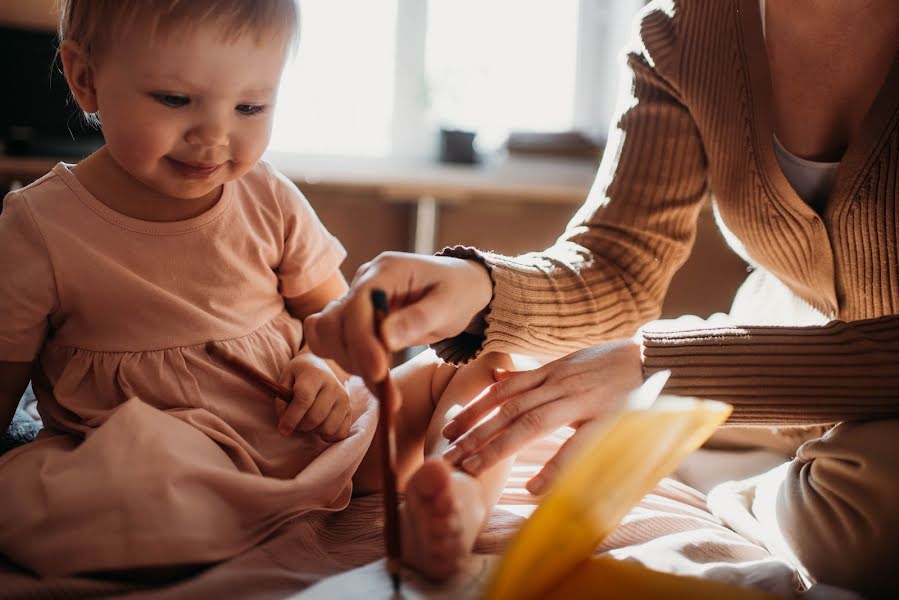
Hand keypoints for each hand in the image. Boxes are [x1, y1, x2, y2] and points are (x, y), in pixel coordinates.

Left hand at [276, 353, 350, 442]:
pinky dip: (328, 436)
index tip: (282, 429)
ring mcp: (344, 398)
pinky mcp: (350, 410)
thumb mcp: (285, 379)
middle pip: (315, 417)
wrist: (320, 368)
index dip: (292, 417)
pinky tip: (320, 427)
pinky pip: (340, 434)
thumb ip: (282, 400)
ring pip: (328, 428)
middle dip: (300, 426)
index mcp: (315, 374)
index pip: (304, 398)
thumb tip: (285, 422)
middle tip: (294, 423)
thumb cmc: (298, 376)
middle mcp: (333, 385)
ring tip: (308, 422)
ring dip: (314, 431)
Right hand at [304, 252, 492, 382]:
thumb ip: (419, 319)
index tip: (377, 372)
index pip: (358, 302)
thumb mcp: (448, 306)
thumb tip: (386, 338)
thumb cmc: (457, 293)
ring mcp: (354, 297)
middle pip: (336, 320)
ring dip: (348, 361)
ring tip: (381, 380)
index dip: (362, 340)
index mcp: (387, 270)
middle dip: (356, 357)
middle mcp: (364, 280)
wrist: (458, 288)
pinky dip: (342, 357)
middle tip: (385, 386)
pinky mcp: (351, 316)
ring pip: (326, 332)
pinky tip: (368, 370)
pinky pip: (327, 337)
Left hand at [440, 339, 643, 493]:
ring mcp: (580, 399)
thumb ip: (537, 375)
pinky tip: (534, 489)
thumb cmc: (616, 364)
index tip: (450, 427)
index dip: (474, 408)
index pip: (502, 390)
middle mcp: (558, 383)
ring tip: (474, 466)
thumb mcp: (570, 363)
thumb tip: (501, 378)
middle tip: (449, 454)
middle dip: (475, 431)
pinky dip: (554, 467)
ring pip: (529, 423)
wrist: (660, 358)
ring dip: (498, 446)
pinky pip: (575, 444)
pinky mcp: (605, 416)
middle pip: (507, 408)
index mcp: (551, 372)